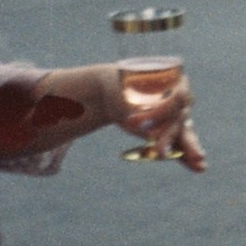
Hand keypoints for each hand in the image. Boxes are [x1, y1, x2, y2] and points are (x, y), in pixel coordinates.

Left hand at [50, 60, 207, 168]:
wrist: (116, 92)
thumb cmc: (115, 82)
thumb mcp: (108, 84)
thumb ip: (94, 94)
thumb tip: (47, 101)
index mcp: (166, 77)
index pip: (172, 96)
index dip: (158, 112)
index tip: (132, 123)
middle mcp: (174, 95)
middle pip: (178, 116)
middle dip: (171, 135)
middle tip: (159, 152)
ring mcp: (174, 113)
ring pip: (183, 131)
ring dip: (189, 147)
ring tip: (198, 164)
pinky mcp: (170, 128)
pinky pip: (182, 141)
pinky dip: (188, 153)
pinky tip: (198, 167)